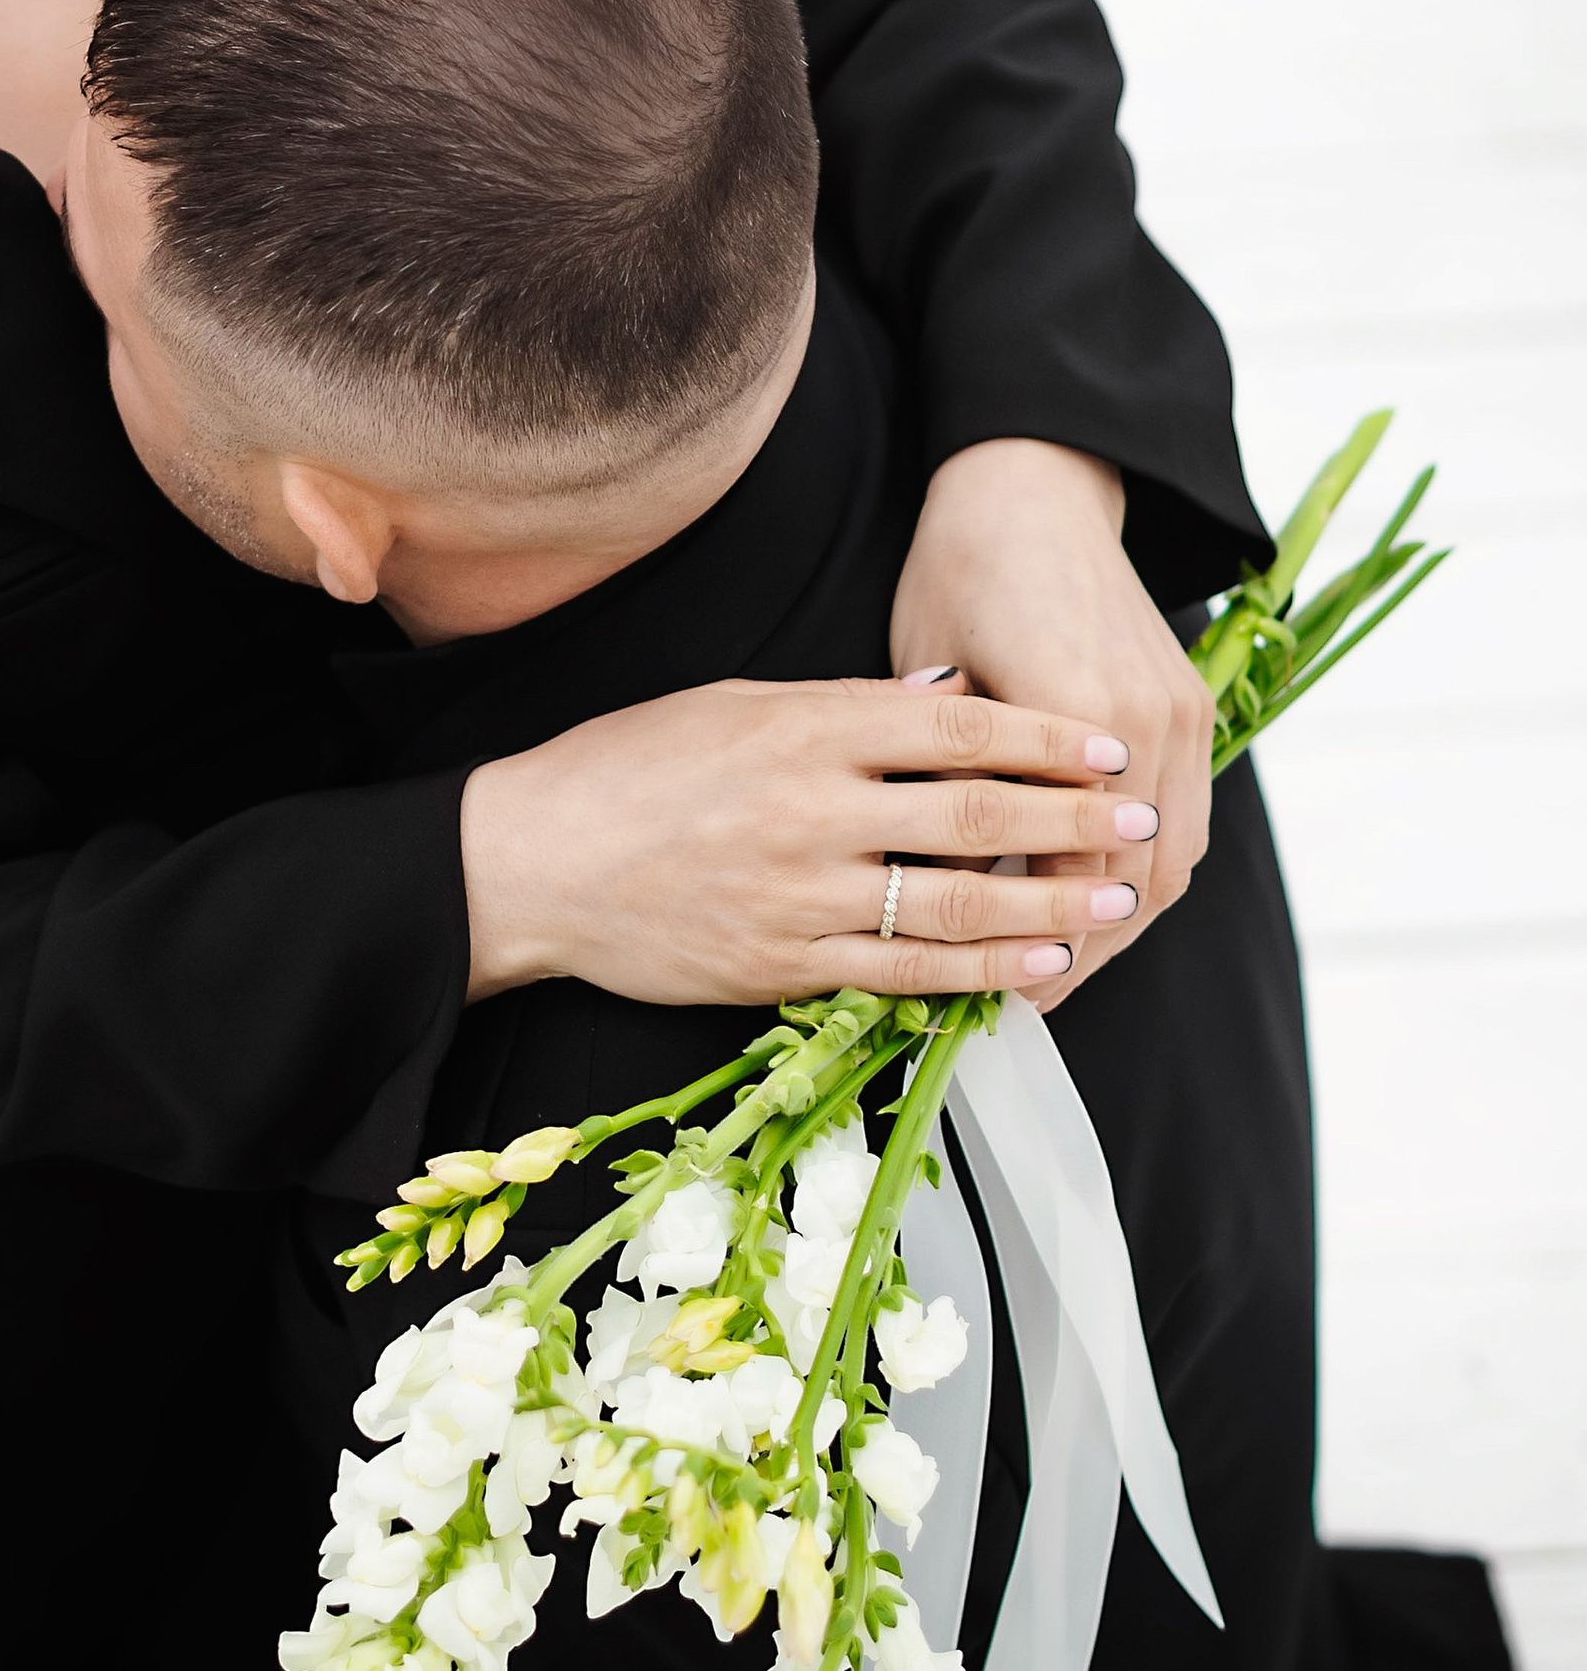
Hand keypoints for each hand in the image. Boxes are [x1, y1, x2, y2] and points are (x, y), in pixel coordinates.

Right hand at [462, 675, 1151, 1010]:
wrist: (531, 864)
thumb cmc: (627, 769)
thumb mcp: (733, 704)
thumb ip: (845, 706)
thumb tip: (951, 695)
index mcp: (802, 728)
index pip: (953, 727)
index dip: (1042, 737)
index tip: (1105, 744)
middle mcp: (810, 809)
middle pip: (974, 815)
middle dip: (1071, 819)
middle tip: (1139, 820)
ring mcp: (798, 895)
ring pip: (954, 905)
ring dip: (1046, 906)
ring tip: (1112, 902)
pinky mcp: (781, 966)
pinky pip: (902, 974)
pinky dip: (978, 974)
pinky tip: (1036, 968)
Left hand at [888, 437, 1213, 1006]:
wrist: (1031, 492)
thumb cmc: (958, 579)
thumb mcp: (932, 691)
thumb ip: (954, 792)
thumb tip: (943, 902)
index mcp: (1078, 720)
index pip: (1075, 877)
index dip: (1039, 948)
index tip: (994, 997)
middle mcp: (1147, 725)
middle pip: (1136, 886)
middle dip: (1086, 953)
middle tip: (1030, 1002)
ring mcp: (1183, 715)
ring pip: (1175, 861)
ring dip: (1125, 918)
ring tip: (1064, 963)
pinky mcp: (1194, 705)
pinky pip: (1191, 817)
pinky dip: (1152, 868)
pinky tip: (1101, 897)